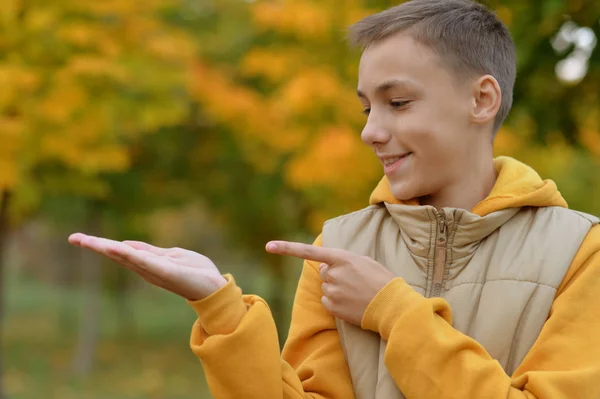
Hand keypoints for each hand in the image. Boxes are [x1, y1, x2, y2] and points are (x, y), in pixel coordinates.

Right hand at [68, 233, 226, 300]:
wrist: (215, 287)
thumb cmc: (196, 271)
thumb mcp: (172, 255)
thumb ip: (151, 251)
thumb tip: (127, 244)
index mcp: (148, 263)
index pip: (121, 251)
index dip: (100, 244)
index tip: (78, 238)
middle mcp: (146, 268)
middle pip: (117, 254)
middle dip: (95, 246)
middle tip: (73, 238)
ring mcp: (154, 270)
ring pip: (126, 256)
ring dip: (106, 247)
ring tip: (86, 240)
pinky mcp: (165, 271)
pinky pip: (144, 261)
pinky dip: (129, 254)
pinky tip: (114, 247)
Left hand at [266, 241, 395, 325]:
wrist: (391, 305)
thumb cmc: (382, 280)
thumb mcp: (364, 261)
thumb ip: (342, 260)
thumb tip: (325, 267)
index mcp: (342, 258)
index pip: (309, 251)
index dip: (287, 248)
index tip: (269, 246)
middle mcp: (333, 274)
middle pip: (323, 272)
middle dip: (333, 274)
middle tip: (354, 280)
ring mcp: (332, 291)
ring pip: (325, 287)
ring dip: (336, 288)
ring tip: (356, 292)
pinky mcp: (332, 307)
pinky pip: (327, 302)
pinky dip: (336, 302)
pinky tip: (352, 303)